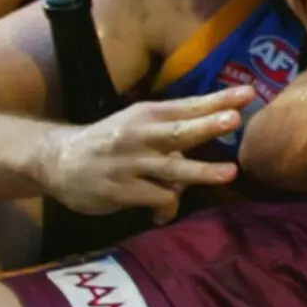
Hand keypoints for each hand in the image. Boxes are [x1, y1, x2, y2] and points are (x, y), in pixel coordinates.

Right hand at [44, 87, 251, 217]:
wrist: (57, 160)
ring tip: (230, 174)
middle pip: (179, 132)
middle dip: (207, 126)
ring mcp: (130, 164)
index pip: (190, 106)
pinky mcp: (120, 190)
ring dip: (202, 172)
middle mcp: (140, 136)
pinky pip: (156, 198)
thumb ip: (175, 125)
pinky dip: (168, 206)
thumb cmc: (111, 139)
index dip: (219, 100)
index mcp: (148, 114)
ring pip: (172, 170)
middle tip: (234, 120)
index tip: (249, 93)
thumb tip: (215, 129)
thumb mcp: (139, 121)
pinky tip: (162, 213)